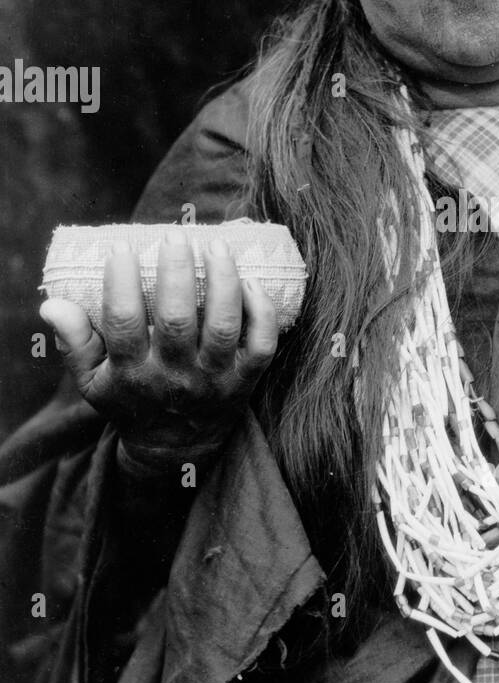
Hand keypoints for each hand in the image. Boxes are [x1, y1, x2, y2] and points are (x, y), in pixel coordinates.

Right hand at [39, 231, 278, 470]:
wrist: (176, 447)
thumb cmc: (131, 398)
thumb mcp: (93, 381)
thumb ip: (75, 342)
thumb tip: (51, 303)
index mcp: (132, 373)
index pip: (124, 323)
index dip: (121, 281)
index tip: (122, 246)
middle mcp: (175, 376)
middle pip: (178, 320)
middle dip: (177, 273)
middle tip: (175, 236)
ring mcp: (214, 378)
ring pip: (224, 326)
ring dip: (224, 282)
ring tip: (217, 245)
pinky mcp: (246, 379)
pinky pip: (263, 344)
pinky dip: (262, 311)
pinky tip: (253, 281)